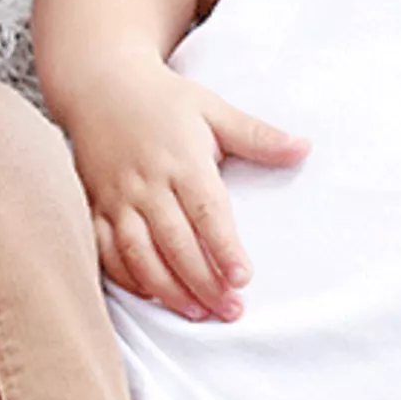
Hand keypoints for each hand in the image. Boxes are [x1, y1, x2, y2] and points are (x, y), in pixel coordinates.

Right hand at [68, 55, 307, 322]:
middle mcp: (148, 184)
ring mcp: (118, 199)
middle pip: (176, 242)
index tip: (243, 278)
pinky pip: (107, 252)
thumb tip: (304, 148)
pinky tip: (153, 296)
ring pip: (139, 255)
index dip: (224, 247)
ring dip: (167, 289)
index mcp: (182, 160)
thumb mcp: (214, 109)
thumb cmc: (166, 101)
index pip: (207, 210)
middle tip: (230, 310)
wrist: (102, 87)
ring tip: (197, 313)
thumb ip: (257, 135)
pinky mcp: (96, 208)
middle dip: (203, 281)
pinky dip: (128, 278)